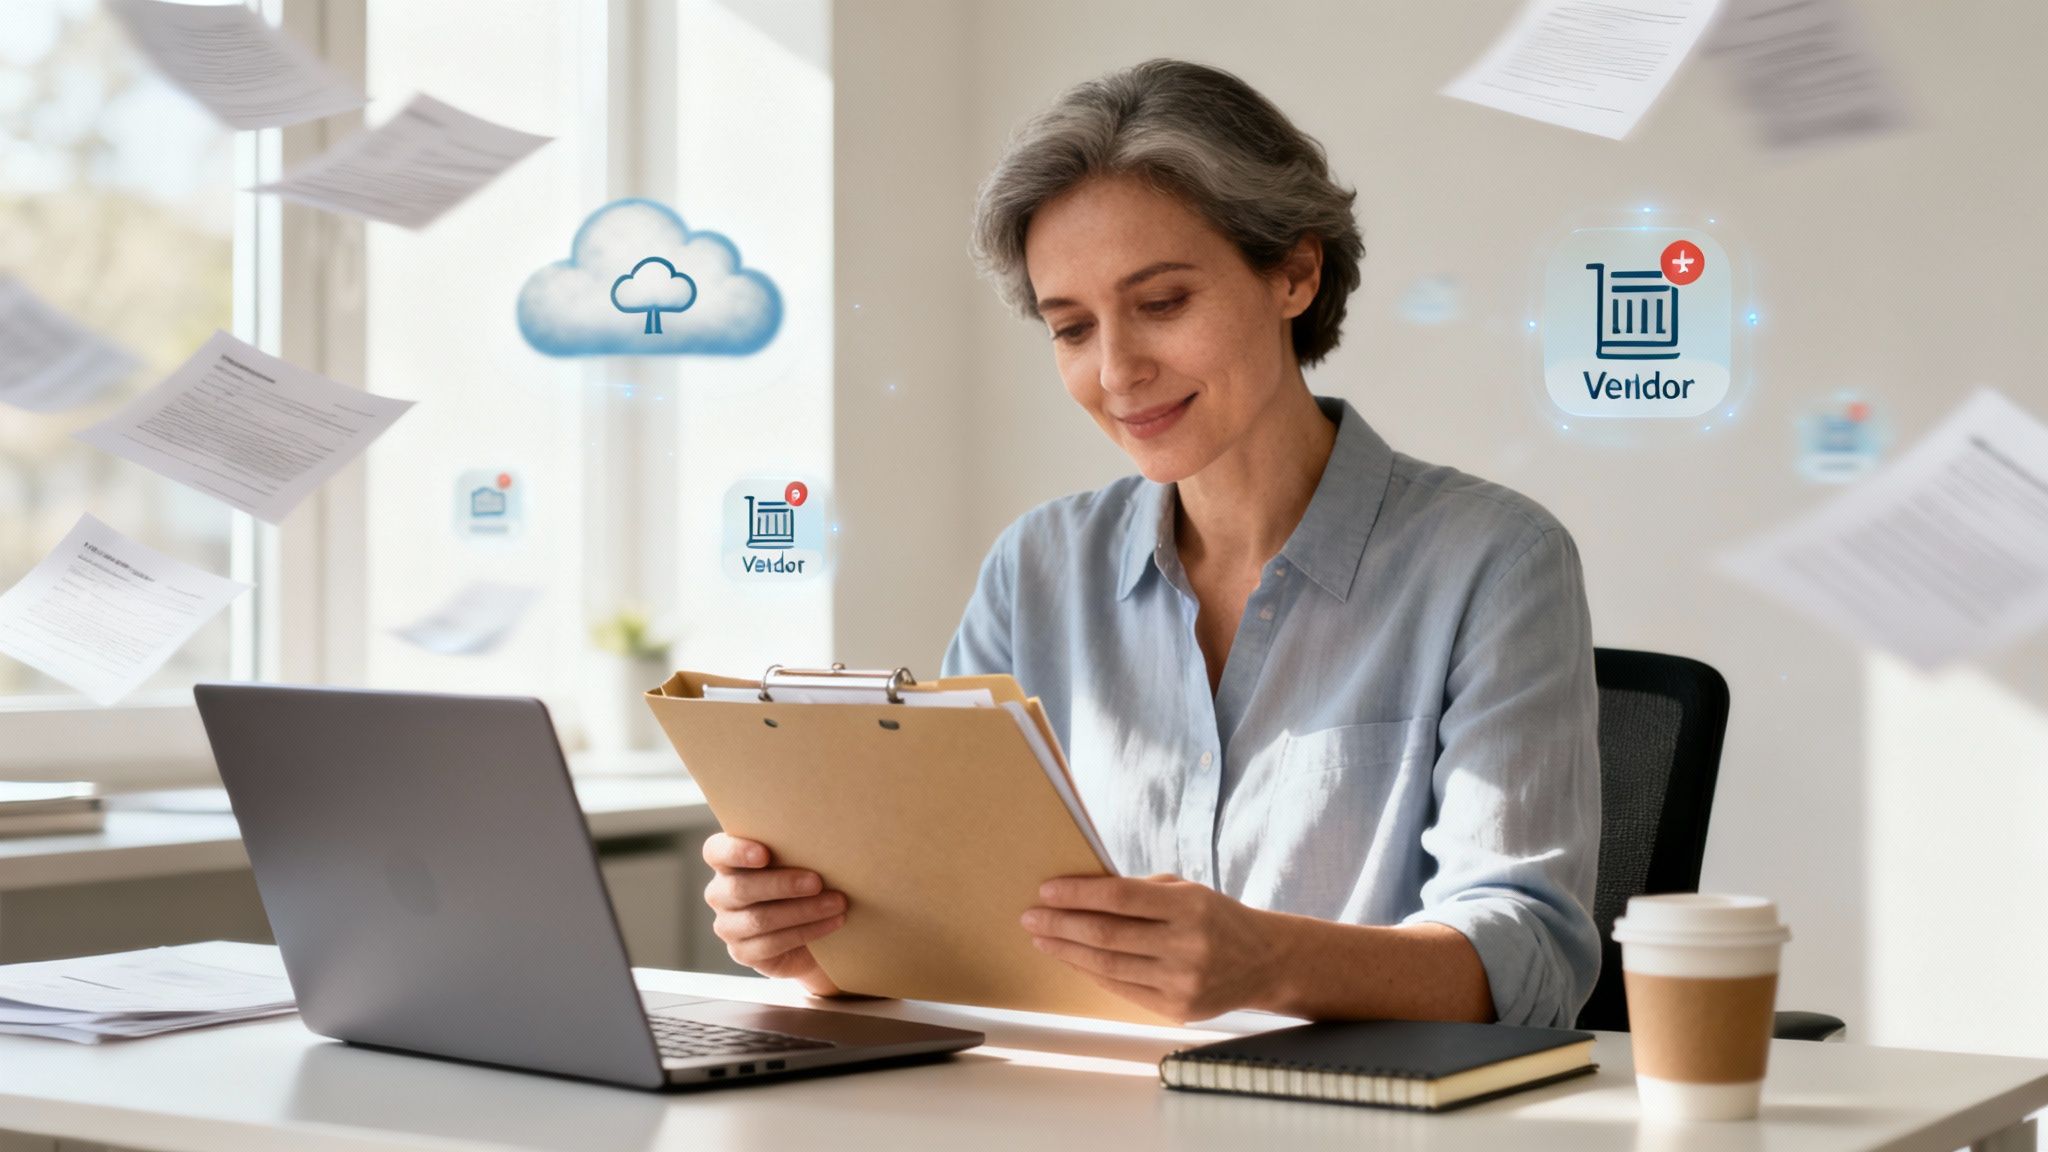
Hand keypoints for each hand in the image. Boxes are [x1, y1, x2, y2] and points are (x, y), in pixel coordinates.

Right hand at [701, 832, 846, 995]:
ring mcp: (727, 926)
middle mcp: (720, 893)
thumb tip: (825, 838)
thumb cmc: (804, 883)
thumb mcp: (798, 862)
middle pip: (740, 888)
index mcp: (727, 863)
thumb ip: (796, 849)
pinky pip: (771, 944)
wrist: (811, 933)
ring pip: (759, 919)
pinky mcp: (742, 952)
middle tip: (817, 881)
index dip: (736, 851)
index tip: (764, 854)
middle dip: (782, 884)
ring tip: (836, 903)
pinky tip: (831, 922)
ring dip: (803, 910)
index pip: (716, 852)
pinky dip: (806, 932)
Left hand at [1021, 874, 1282, 1022]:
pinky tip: (1073, 960)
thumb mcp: (1188, 891)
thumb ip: (1140, 891)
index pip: (1120, 897)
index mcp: (1190, 907)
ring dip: (1067, 952)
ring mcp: (1181, 982)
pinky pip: (1121, 989)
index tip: (1046, 890)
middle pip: (1106, 935)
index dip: (1078, 893)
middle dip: (1061, 925)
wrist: (1264, 963)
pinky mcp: (1176, 1010)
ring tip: (1042, 939)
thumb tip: (1081, 893)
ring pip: (1107, 966)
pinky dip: (1092, 973)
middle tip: (1030, 917)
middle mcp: (1186, 946)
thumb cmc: (1217, 918)